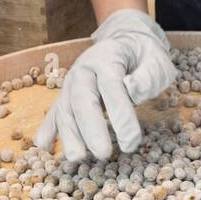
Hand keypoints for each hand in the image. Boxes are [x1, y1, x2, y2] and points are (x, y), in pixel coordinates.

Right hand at [33, 10, 175, 161]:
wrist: (124, 41)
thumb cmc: (143, 55)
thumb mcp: (157, 60)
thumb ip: (148, 75)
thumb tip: (133, 89)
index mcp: (107, 57)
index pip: (111, 86)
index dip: (120, 114)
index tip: (132, 142)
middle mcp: (84, 69)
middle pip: (82, 98)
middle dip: (91, 128)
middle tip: (103, 154)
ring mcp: (71, 82)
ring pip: (65, 108)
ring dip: (69, 134)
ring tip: (77, 158)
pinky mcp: (65, 95)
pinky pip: (53, 112)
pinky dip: (47, 129)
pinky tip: (43, 146)